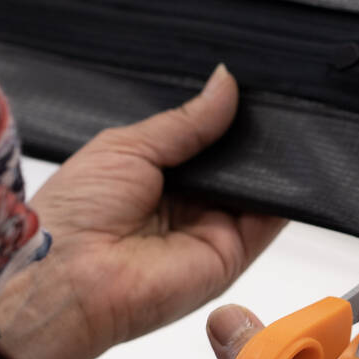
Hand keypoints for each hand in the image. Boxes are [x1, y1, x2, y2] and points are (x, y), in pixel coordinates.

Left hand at [0, 67, 283, 358]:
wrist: (69, 277)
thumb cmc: (77, 211)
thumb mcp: (130, 146)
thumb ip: (186, 121)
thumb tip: (227, 81)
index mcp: (159, 177)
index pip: (207, 144)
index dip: (228, 117)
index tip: (252, 85)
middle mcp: (189, 205)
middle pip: (236, 166)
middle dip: (252, 135)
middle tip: (273, 99)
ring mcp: (213, 231)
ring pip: (258, 191)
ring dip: (270, 161)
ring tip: (284, 122)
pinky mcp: (233, 255)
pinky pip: (269, 220)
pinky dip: (282, 193)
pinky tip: (289, 159)